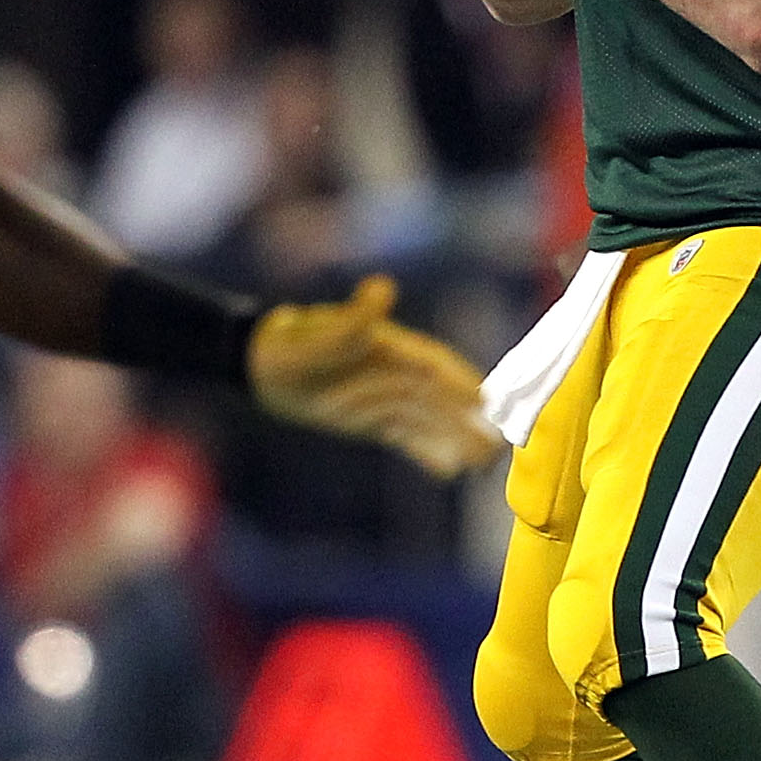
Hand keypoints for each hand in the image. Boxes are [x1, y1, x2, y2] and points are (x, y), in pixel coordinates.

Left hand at [251, 275, 503, 478]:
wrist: (263, 365)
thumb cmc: (293, 345)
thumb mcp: (320, 334)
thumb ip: (355, 319)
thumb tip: (382, 289)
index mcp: (393, 348)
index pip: (437, 368)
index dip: (463, 386)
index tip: (489, 406)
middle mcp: (397, 373)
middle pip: (442, 401)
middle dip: (469, 424)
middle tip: (496, 450)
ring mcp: (386, 398)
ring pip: (430, 422)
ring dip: (456, 441)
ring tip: (483, 466)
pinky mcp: (373, 421)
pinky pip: (407, 437)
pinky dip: (427, 451)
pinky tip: (448, 471)